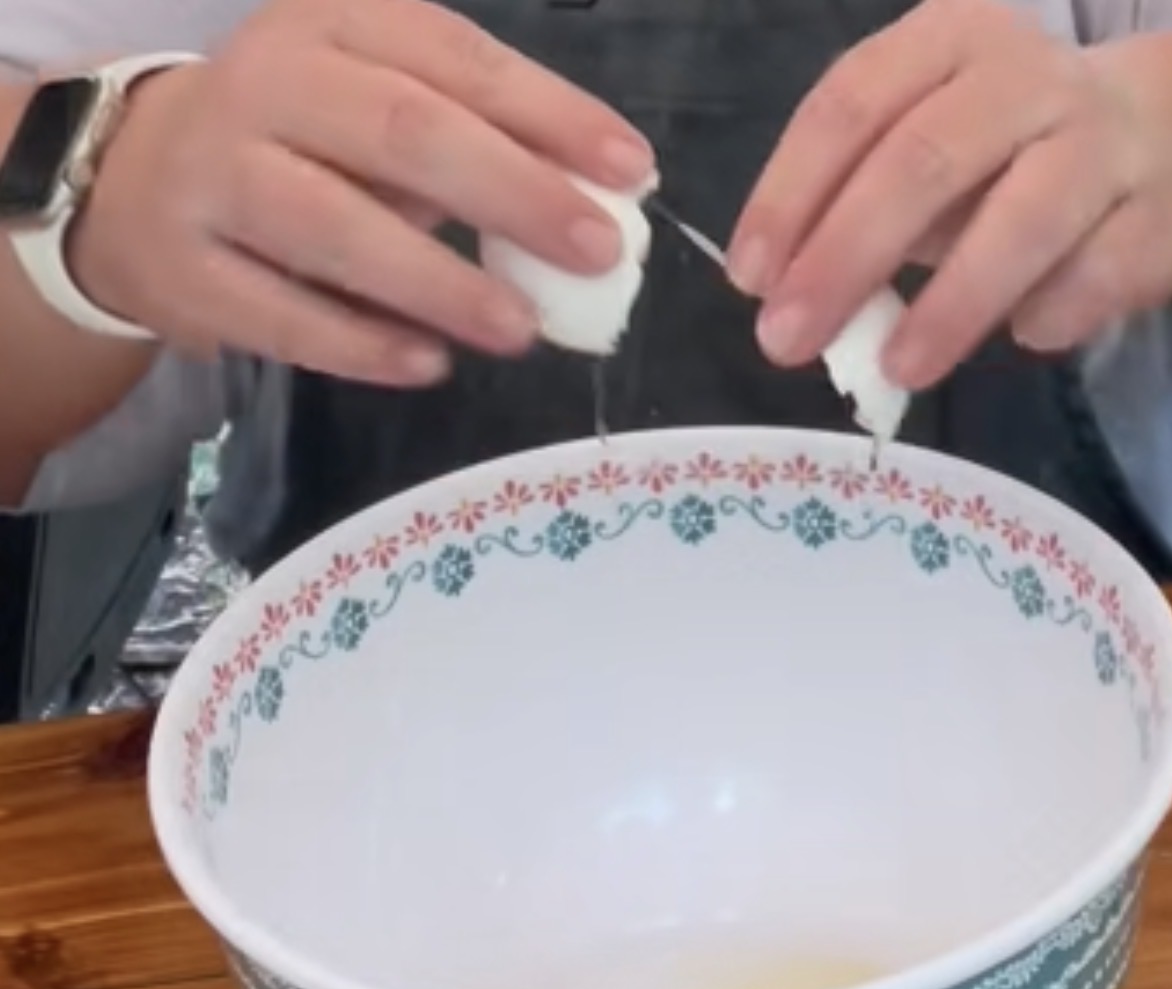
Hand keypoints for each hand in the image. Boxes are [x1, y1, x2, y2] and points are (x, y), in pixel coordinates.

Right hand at [72, 0, 654, 383]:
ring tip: (521, 330)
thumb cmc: (298, 142)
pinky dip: (362, 345)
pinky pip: (284, 316)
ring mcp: (215, 178)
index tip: (631, 173)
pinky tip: (430, 364)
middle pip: (403, 134)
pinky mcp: (187, 271)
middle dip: (513, 194)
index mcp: (331, 26)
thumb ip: (474, 140)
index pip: (455, 61)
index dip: (550, 117)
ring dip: (441, 285)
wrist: (132, 180)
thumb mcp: (376, 103)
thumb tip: (598, 200)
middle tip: (595, 254)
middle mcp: (267, 85)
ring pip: (337, 230)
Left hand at [729, 0, 1171, 387]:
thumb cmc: (1003, 159)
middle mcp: (1027, 76)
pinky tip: (1023, 338)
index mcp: (947, 41)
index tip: (749, 280)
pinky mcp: (1160, 212)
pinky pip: (1101, 271)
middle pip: (923, 160)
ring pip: (1024, 218)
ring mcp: (1104, 139)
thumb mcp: (921, 155)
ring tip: (895, 371)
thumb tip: (783, 300)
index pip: (851, 104)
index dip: (791, 195)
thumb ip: (854, 210)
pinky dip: (1053, 312)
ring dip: (951, 304)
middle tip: (786, 342)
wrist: (1163, 150)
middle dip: (844, 258)